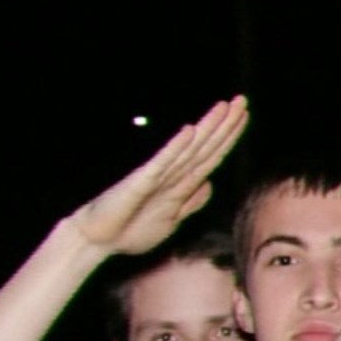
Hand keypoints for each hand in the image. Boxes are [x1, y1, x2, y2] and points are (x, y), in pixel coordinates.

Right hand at [66, 96, 250, 255]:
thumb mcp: (170, 220)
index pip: (211, 156)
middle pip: (204, 148)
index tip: (243, 115)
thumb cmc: (130, 230)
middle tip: (241, 100)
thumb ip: (189, 202)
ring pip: (189, 150)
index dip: (228, 137)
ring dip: (207, 129)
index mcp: (181, 185)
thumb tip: (209, 184)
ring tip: (223, 107)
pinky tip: (189, 132)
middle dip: (224, 125)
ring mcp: (157, 177)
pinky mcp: (140, 183)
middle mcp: (172, 176)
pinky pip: (161, 164)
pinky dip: (176, 148)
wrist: (97, 240)